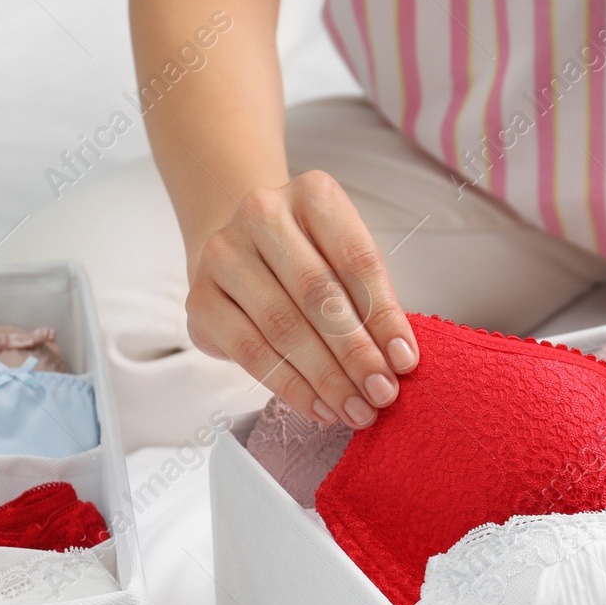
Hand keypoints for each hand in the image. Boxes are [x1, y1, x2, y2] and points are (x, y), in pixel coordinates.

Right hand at [185, 170, 416, 427]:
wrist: (240, 249)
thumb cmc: (310, 258)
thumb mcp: (345, 260)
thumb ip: (370, 300)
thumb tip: (398, 361)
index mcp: (313, 194)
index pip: (357, 260)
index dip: (384, 316)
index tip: (406, 362)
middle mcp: (262, 213)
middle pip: (319, 295)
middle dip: (356, 354)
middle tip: (382, 394)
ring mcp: (224, 254)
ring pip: (283, 326)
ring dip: (326, 378)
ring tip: (356, 409)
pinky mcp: (200, 298)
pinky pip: (250, 351)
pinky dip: (290, 386)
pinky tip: (319, 407)